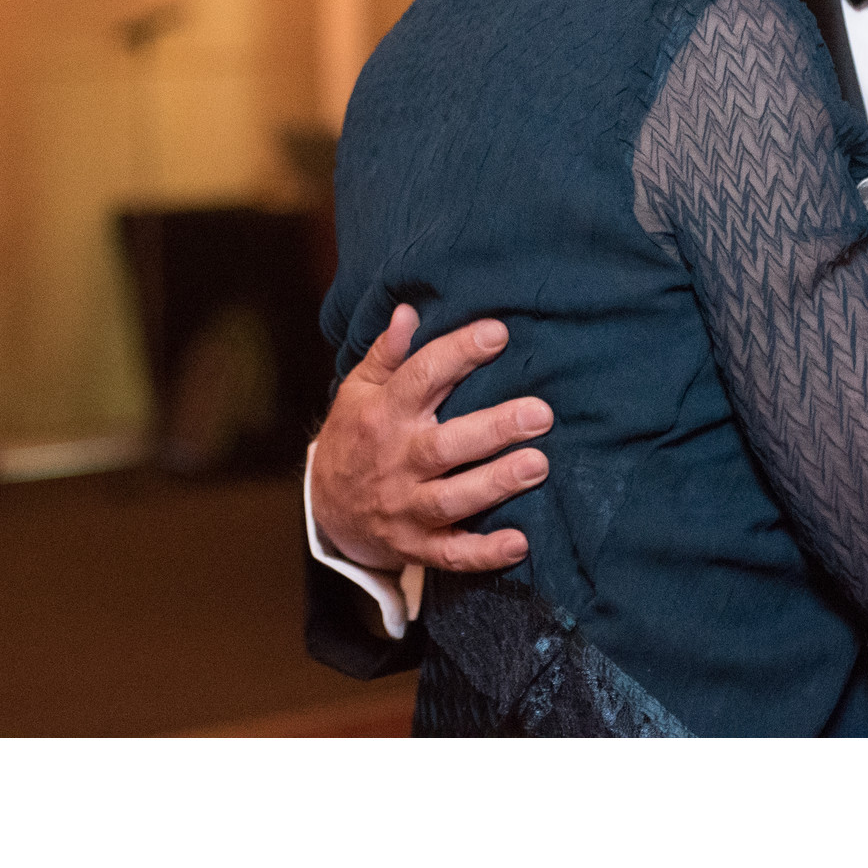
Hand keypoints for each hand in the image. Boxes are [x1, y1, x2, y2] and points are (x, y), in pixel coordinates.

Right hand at [311, 305, 546, 573]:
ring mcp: (405, 507)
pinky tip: (520, 542)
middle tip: (540, 414)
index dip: (459, 353)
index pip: (421, 377)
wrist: (327, 508)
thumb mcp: (359, 389)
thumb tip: (409, 311)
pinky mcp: (416, 546)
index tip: (498, 333)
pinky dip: (483, 554)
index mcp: (383, 414)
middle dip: (493, 429)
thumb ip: (386, 353)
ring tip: (539, 465)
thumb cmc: (355, 435)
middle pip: (445, 446)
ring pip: (451, 499)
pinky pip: (450, 555)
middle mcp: (396, 461)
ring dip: (495, 484)